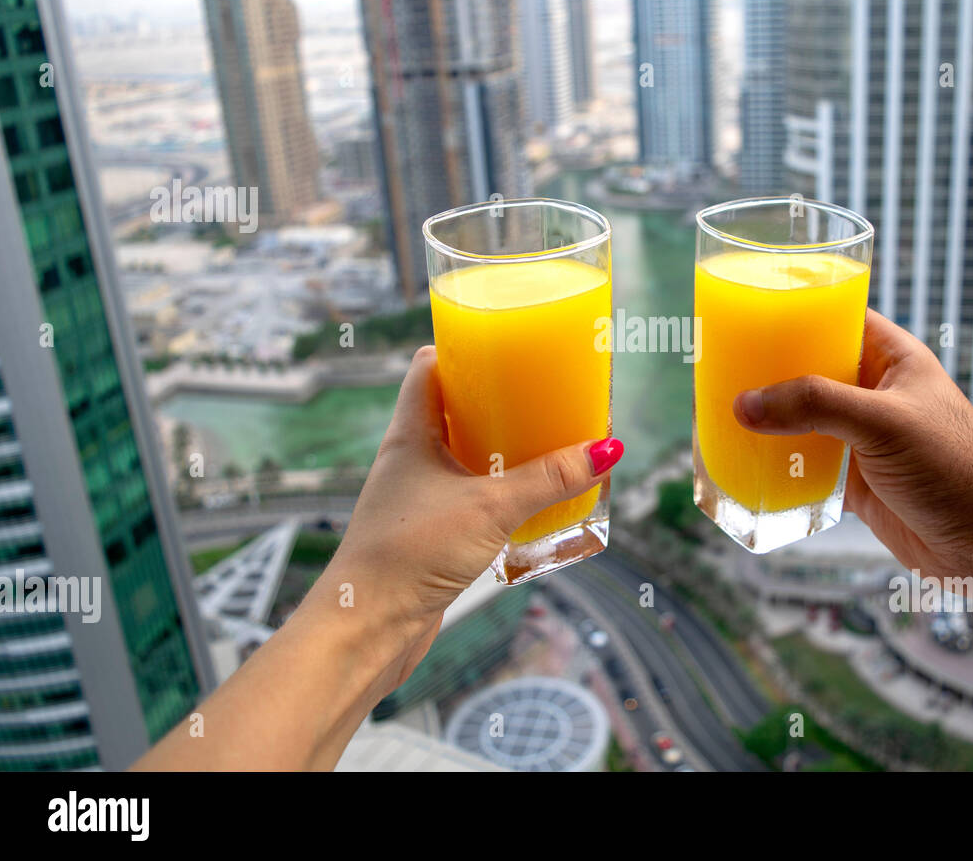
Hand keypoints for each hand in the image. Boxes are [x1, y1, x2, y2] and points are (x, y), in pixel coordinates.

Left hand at [307, 345, 621, 690]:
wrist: (367, 629)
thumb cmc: (409, 556)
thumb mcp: (490, 507)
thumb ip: (548, 480)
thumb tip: (606, 451)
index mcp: (410, 433)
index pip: (429, 366)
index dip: (464, 348)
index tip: (508, 343)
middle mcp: (409, 459)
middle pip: (454, 409)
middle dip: (498, 400)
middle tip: (543, 392)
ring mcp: (417, 497)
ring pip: (463, 456)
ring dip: (502, 449)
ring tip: (549, 443)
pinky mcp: (429, 533)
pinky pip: (469, 496)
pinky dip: (499, 492)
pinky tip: (530, 502)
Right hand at [732, 310, 972, 585]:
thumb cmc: (957, 467)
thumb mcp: (882, 423)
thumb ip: (815, 406)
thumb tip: (745, 405)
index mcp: (893, 359)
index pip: (839, 317)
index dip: (799, 309)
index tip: (750, 308)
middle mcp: (876, 394)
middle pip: (812, 369)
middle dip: (770, 369)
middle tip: (720, 365)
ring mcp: (865, 440)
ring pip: (806, 420)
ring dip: (771, 421)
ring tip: (721, 413)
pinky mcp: (858, 483)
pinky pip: (808, 467)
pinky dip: (781, 467)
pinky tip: (748, 466)